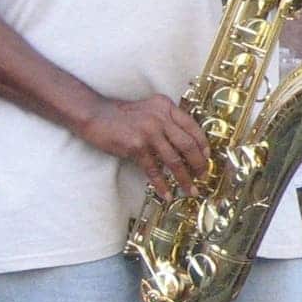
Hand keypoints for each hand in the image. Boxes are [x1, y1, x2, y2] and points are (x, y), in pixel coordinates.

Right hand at [80, 94, 210, 199]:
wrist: (94, 115)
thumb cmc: (122, 115)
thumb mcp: (150, 110)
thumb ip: (167, 120)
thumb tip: (186, 144)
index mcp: (166, 107)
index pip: (193, 127)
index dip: (203, 145)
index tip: (207, 158)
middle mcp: (161, 118)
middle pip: (188, 145)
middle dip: (199, 164)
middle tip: (202, 176)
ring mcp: (149, 132)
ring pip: (174, 160)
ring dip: (184, 178)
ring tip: (190, 190)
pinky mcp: (136, 146)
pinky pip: (154, 170)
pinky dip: (162, 184)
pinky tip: (166, 194)